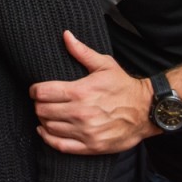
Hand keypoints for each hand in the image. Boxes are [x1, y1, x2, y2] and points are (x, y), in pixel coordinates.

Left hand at [29, 30, 154, 153]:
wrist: (147, 111)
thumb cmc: (124, 86)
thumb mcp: (104, 65)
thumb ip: (82, 51)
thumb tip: (66, 35)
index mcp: (80, 91)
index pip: (43, 92)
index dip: (34, 90)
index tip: (35, 89)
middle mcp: (80, 113)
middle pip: (42, 110)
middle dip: (38, 104)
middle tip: (41, 101)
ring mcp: (85, 132)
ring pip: (49, 127)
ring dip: (43, 119)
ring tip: (46, 113)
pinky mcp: (91, 146)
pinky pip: (60, 145)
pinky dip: (48, 138)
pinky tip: (45, 131)